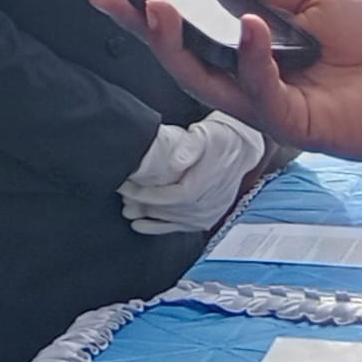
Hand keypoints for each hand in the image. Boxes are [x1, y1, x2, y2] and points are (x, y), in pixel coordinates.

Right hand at [88, 0, 361, 167]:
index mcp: (256, 48)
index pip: (194, 29)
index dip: (154, 10)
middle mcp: (254, 79)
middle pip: (182, 58)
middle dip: (142, 29)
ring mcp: (271, 105)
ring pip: (206, 81)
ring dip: (178, 44)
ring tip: (160, 6)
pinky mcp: (296, 124)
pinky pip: (260, 94)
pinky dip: (251, 59)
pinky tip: (250, 29)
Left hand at [117, 111, 264, 234]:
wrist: (240, 149)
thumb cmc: (219, 139)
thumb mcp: (205, 134)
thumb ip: (191, 146)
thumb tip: (176, 162)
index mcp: (205, 185)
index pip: (171, 196)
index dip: (146, 195)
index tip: (127, 186)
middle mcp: (207, 205)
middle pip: (168, 211)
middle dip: (141, 205)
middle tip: (121, 196)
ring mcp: (207, 214)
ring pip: (172, 221)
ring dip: (147, 216)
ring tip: (126, 208)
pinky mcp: (205, 218)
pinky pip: (179, 227)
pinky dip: (158, 227)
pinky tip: (141, 224)